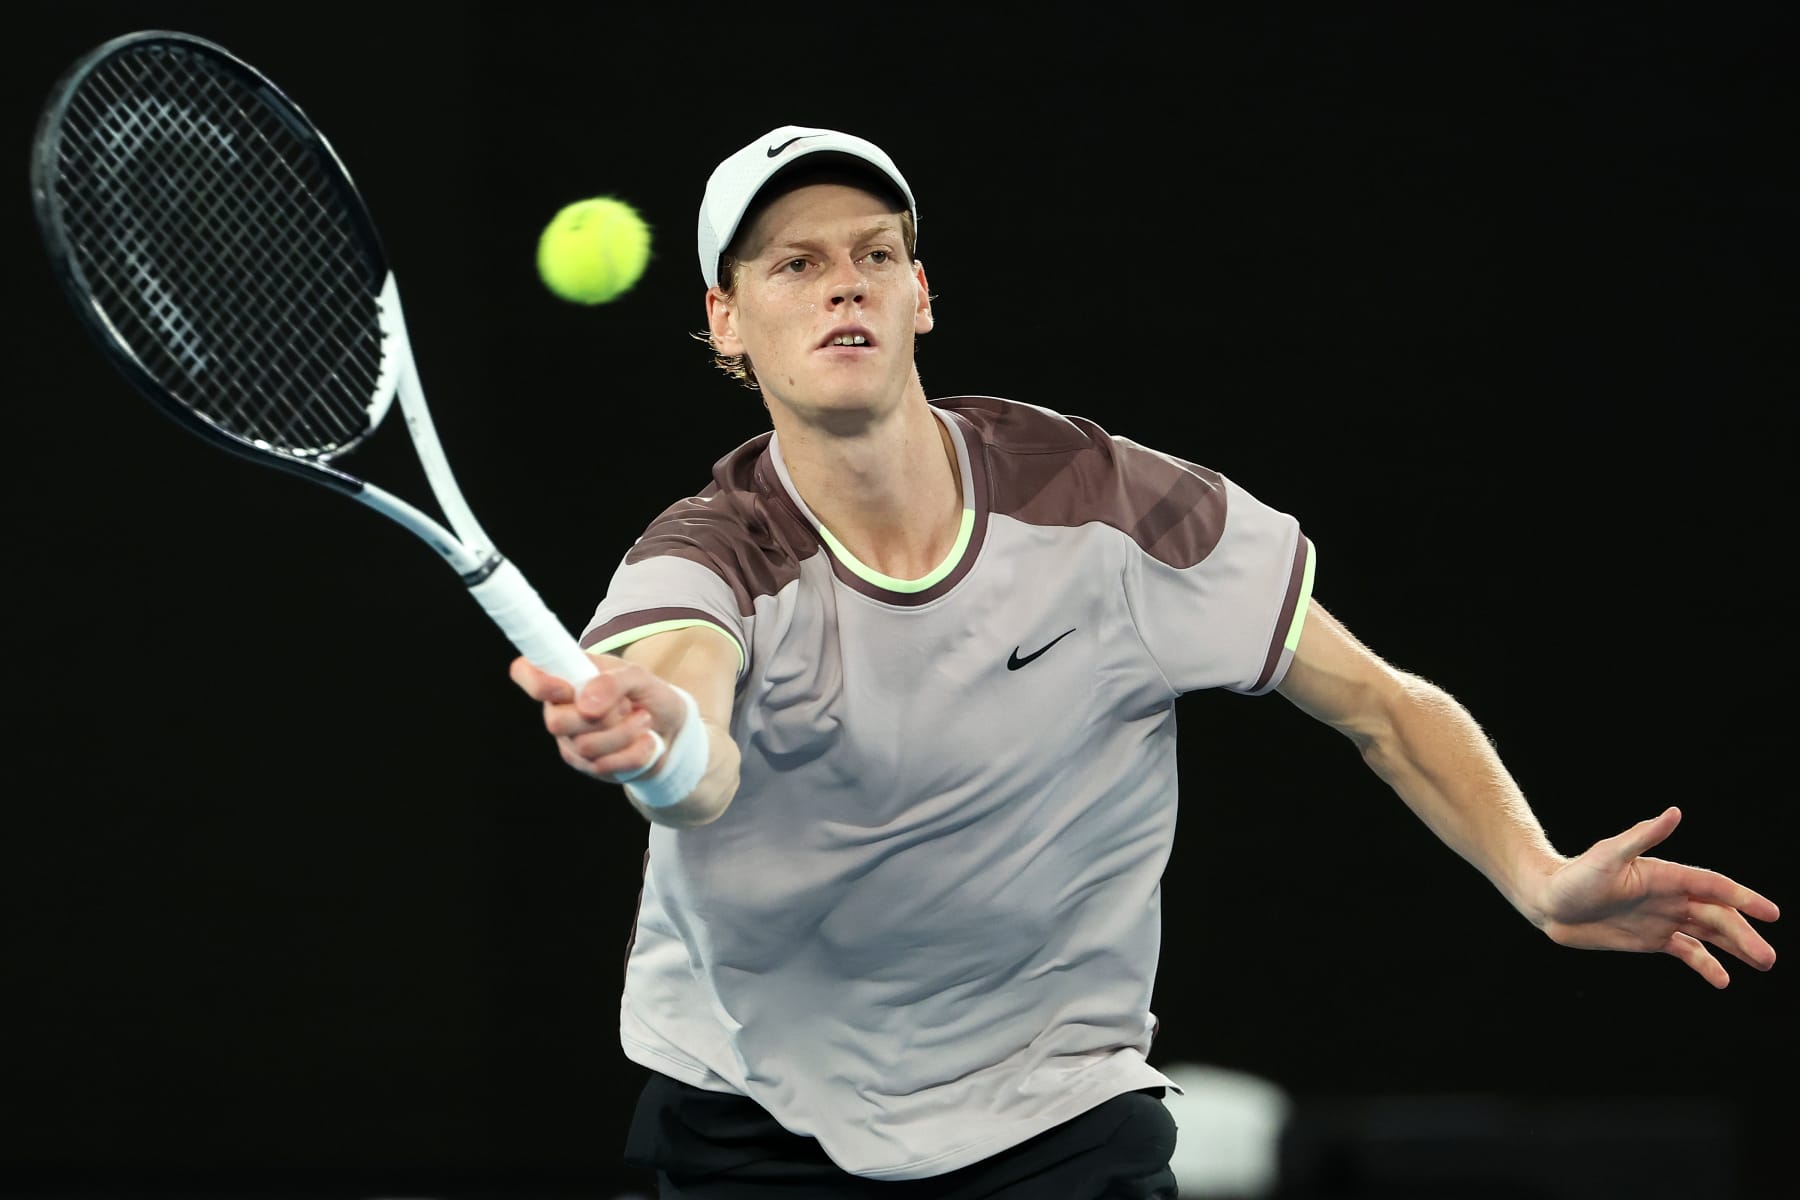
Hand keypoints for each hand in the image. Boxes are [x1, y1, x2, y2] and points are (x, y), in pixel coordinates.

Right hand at [509, 652, 684, 783]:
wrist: (671, 729)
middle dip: (603, 715)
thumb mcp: (640, 677)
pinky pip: (603, 766)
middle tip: (627, 705)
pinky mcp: (586, 765)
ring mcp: (570, 739)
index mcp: (565, 673)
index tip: (567, 689)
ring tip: (642, 720)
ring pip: (584, 746)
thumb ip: (613, 681)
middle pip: (556, 721)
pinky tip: (644, 741)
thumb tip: (585, 705)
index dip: (537, 682)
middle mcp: (559, 707)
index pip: (524, 671)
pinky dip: (634, 752)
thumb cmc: (648, 695)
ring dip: (625, 732)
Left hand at [1534, 806, 1779, 987]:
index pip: (1713, 886)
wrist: (1548, 902)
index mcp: (1666, 876)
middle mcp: (1670, 896)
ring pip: (1709, 934)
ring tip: (1762, 963)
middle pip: (1717, 915)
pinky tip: (1723, 980)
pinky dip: (1706, 965)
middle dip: (1744, 935)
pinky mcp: (1651, 939)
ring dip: (1736, 948)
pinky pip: (1687, 952)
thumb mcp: (1608, 856)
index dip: (1743, 898)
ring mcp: (1663, 918)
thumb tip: (1674, 812)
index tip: (1771, 913)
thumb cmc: (1575, 876)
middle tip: (1769, 958)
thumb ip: (1641, 837)